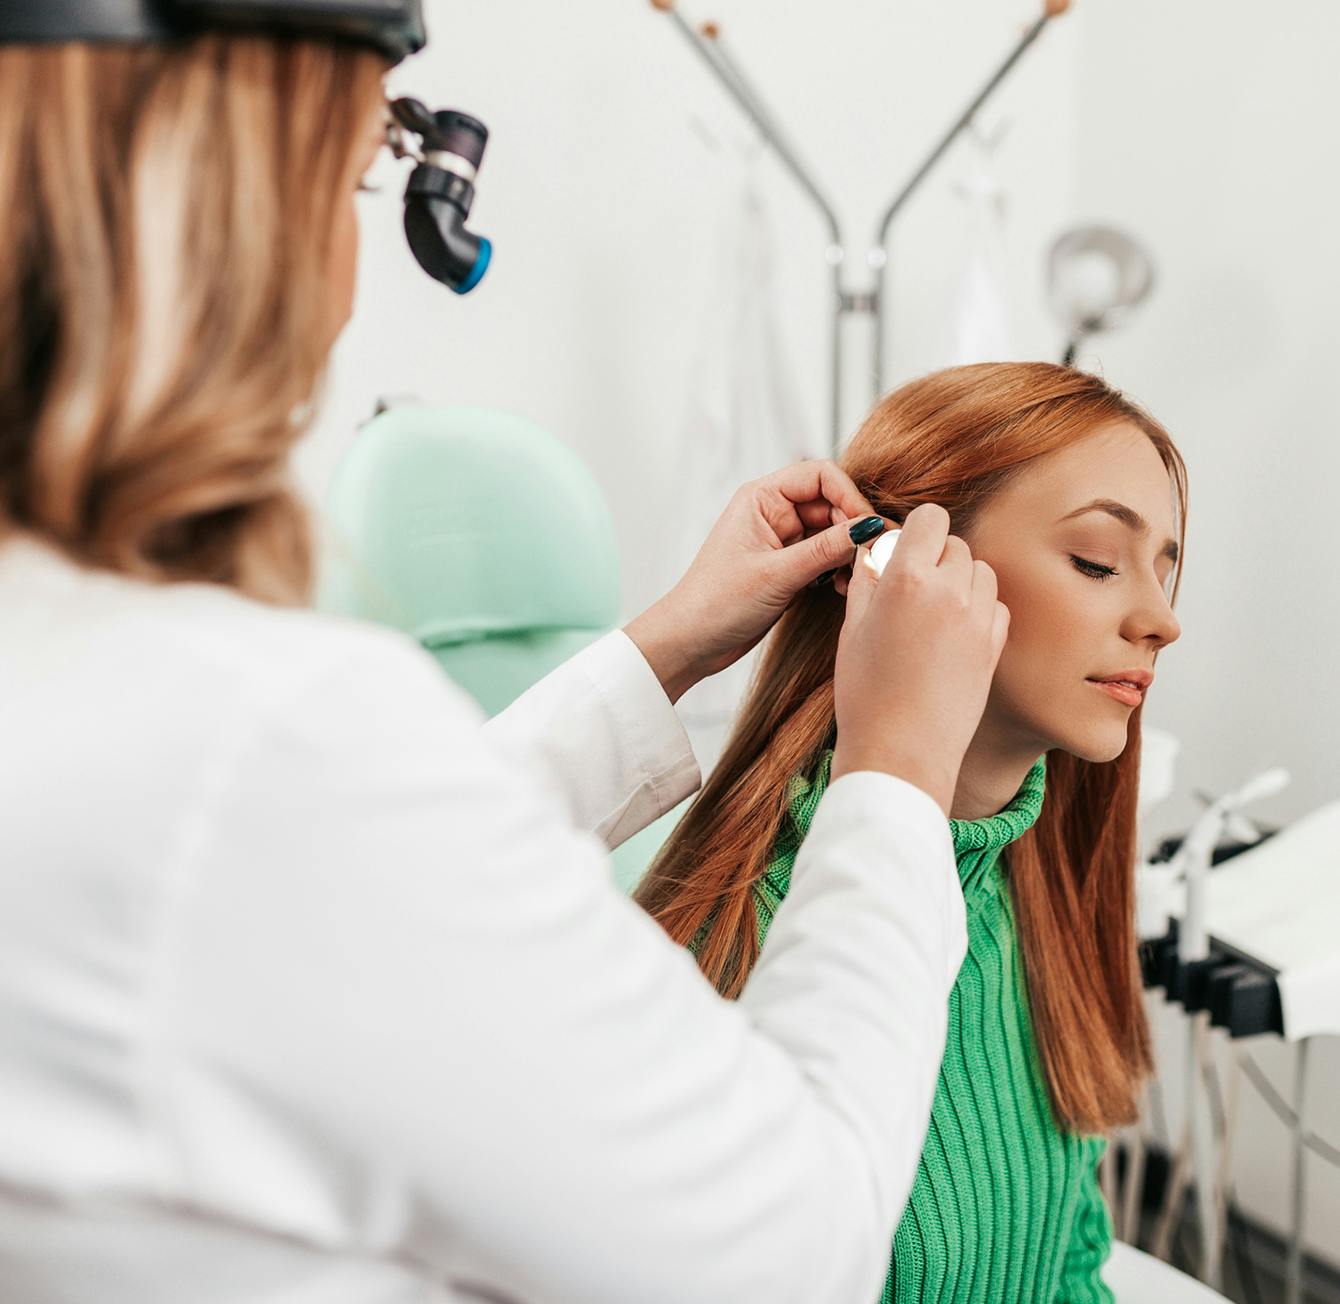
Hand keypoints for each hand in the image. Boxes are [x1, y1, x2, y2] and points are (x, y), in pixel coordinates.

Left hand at [625, 460, 885, 703]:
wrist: (689, 643)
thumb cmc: (715, 604)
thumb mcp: (776, 575)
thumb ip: (826, 549)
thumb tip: (869, 528)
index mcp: (761, 499)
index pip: (820, 475)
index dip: (849, 496)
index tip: (866, 527)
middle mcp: (772, 513)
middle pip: (832, 503)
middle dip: (854, 528)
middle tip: (873, 556)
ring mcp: (782, 541)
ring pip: (833, 532)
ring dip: (848, 552)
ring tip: (854, 578)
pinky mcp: (788, 567)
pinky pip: (826, 557)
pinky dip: (839, 569)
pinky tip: (840, 588)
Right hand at [830, 503, 1010, 815]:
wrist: (901, 752)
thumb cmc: (866, 694)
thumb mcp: (851, 629)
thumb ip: (867, 581)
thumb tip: (875, 552)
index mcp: (906, 579)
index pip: (929, 518)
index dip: (915, 531)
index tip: (902, 552)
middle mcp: (949, 591)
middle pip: (954, 544)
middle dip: (934, 558)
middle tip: (910, 590)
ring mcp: (977, 618)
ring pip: (979, 570)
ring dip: (959, 580)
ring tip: (933, 613)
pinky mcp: (995, 644)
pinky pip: (994, 604)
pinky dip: (977, 609)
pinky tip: (952, 634)